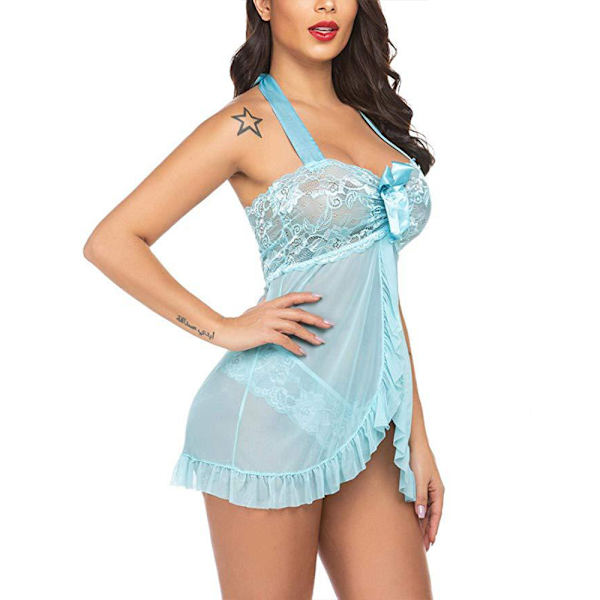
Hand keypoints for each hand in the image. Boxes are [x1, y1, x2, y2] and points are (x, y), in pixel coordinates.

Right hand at [217, 291, 333, 355]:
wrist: (226, 330)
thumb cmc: (239, 322)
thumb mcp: (253, 309)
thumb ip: (262, 304)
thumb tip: (265, 297)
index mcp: (271, 304)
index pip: (292, 297)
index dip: (306, 296)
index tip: (320, 297)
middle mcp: (272, 311)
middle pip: (299, 313)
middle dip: (316, 319)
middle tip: (329, 325)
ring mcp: (269, 322)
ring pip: (295, 327)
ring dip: (309, 335)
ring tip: (319, 342)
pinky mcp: (265, 334)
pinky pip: (285, 341)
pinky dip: (295, 347)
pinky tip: (301, 353)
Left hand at [411, 440, 443, 550]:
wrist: (414, 442)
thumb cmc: (418, 458)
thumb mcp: (419, 479)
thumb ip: (420, 497)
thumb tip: (422, 515)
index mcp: (438, 490)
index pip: (437, 514)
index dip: (433, 529)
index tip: (430, 542)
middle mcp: (436, 490)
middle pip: (433, 515)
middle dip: (429, 530)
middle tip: (424, 546)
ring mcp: (429, 487)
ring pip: (428, 510)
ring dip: (424, 523)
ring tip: (420, 537)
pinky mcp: (422, 484)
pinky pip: (423, 503)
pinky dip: (421, 513)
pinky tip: (417, 519)